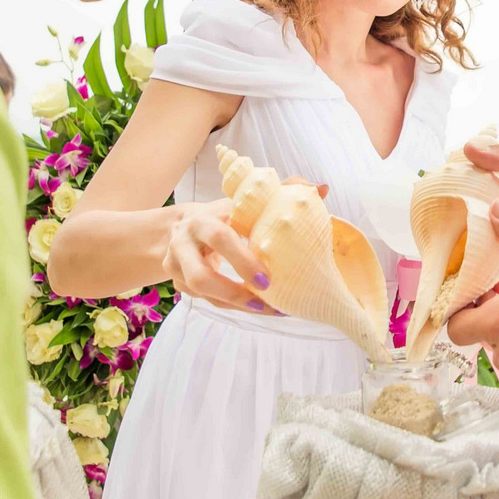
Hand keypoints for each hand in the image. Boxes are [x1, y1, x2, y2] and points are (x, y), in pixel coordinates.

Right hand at [160, 179, 328, 314]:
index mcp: (201, 219)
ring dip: (239, 305)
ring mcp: (176, 268)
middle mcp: (183, 245)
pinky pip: (209, 302)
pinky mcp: (180, 285)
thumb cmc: (220, 214)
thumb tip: (321, 188)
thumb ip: (280, 192)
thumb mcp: (241, 201)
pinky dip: (235, 306)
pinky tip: (260, 308)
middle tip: (268, 299)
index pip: (219, 238)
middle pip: (201, 276)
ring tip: (271, 310)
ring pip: (204, 294)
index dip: (242, 260)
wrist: (178, 228)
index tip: (268, 279)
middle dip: (235, 291)